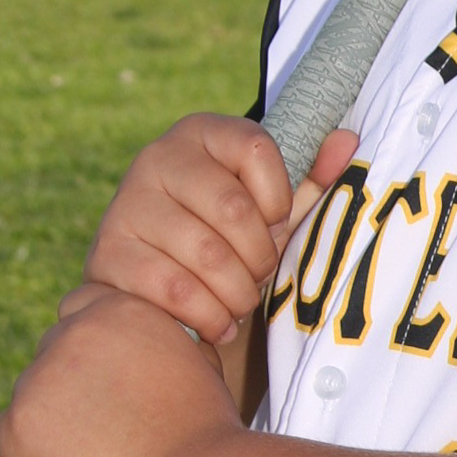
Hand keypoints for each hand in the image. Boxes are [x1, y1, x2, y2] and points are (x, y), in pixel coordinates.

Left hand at [0, 287, 240, 456]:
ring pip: (32, 393)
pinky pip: (8, 434)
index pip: (83, 310)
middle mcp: (71, 333)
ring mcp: (37, 380)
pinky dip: (27, 453)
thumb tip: (149, 353)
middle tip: (101, 424)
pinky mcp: (15, 426)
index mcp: (118, 310)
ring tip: (91, 456)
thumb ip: (168, 342)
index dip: (94, 345)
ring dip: (51, 415)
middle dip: (70, 380)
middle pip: (53, 350)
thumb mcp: (199, 362)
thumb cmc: (208, 434)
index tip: (105, 377)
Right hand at [74, 116, 358, 345]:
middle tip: (258, 276)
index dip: (278, 198)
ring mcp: (127, 205)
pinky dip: (208, 315)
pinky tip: (215, 322)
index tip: (274, 222)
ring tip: (238, 301)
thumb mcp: (269, 209)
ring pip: (207, 255)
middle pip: (234, 209)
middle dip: (260, 257)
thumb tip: (347, 141)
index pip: (256, 149)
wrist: (153, 288)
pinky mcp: (108, 254)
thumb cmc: (225, 240)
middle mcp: (157, 158)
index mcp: (200, 134)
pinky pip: (175, 290)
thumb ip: (308, 179)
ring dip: (237, 293)